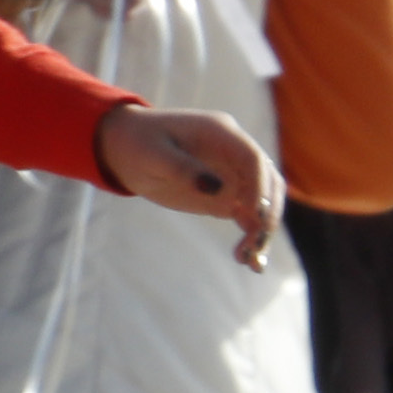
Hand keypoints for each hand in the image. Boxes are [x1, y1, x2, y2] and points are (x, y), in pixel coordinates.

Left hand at [93, 105, 281, 270]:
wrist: (125, 148)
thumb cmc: (137, 143)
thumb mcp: (153, 155)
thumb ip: (183, 169)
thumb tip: (219, 188)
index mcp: (219, 132)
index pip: (253, 158)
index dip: (259, 187)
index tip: (255, 215)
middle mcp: (233, 151)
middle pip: (267, 182)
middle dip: (267, 214)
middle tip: (255, 245)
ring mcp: (232, 174)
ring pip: (263, 202)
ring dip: (263, 230)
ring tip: (252, 260)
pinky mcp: (226, 195)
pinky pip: (249, 216)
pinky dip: (252, 236)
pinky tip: (248, 260)